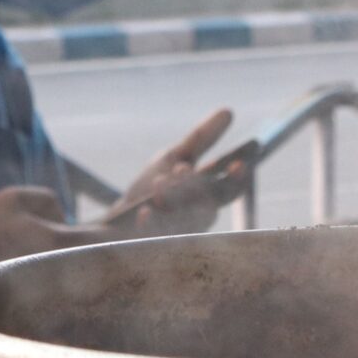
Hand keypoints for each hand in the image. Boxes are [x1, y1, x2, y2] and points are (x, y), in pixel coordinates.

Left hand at [87, 108, 244, 240]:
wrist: (117, 223)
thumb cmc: (153, 190)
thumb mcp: (175, 158)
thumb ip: (201, 138)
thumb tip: (229, 110)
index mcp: (206, 198)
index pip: (230, 191)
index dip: (236, 179)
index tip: (239, 164)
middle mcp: (196, 220)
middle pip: (207, 208)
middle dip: (198, 189)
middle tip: (184, 169)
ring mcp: (175, 236)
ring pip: (183, 222)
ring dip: (172, 201)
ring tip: (160, 182)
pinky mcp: (151, 247)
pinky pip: (155, 239)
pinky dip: (152, 224)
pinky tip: (145, 211)